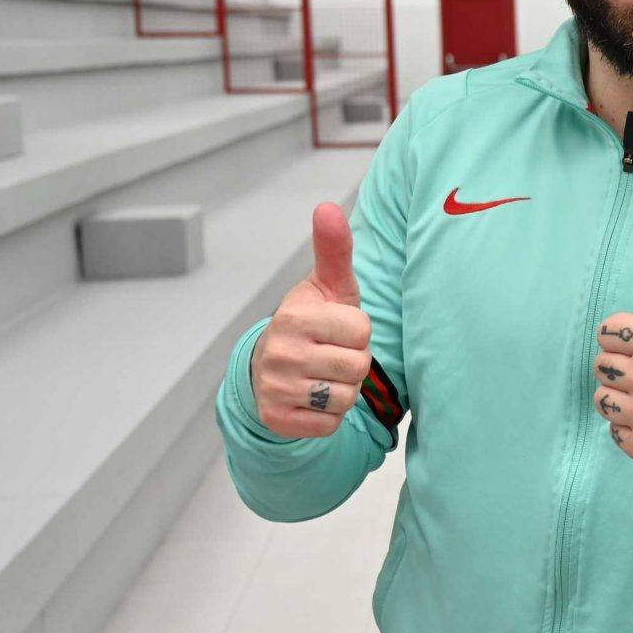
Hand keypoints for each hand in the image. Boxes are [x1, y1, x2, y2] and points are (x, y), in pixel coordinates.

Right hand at [252, 202, 373, 438]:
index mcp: (294, 316)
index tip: (336, 329)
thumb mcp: (327, 285)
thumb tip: (327, 207)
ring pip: (346, 397)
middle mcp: (280, 352)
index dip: (357, 332)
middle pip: (358, 366)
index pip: (362, 330)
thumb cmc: (313, 322)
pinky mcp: (277, 419)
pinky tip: (312, 397)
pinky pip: (331, 425)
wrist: (270, 367)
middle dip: (352, 362)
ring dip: (343, 390)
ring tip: (322, 374)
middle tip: (330, 353)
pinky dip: (329, 416)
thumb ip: (334, 249)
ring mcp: (275, 388)